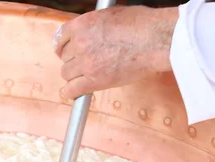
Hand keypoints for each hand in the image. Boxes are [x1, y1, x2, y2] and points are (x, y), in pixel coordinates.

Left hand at [53, 6, 177, 98]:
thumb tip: (93, 33)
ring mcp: (86, 63)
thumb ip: (94, 26)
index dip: (63, 46)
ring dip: (74, 75)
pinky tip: (73, 93)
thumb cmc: (141, 24)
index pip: (60, 37)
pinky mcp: (94, 80)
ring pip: (67, 74)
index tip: (65, 51)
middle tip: (83, 63)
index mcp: (82, 24)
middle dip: (73, 60)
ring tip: (84, 76)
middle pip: (64, 57)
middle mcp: (80, 43)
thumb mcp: (111, 15)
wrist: (154, 39)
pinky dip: (71, 92)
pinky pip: (72, 90)